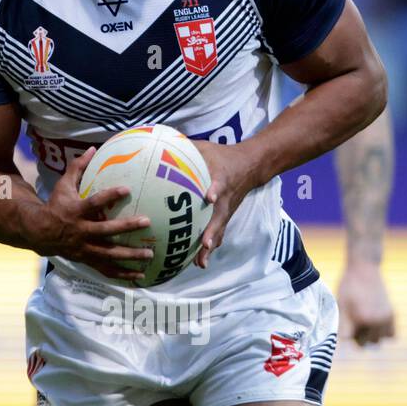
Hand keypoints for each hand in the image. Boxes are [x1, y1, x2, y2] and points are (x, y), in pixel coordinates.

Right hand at [33, 147, 153, 281]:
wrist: (40, 233)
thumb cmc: (56, 205)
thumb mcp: (63, 185)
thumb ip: (78, 167)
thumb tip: (93, 148)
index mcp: (76, 212)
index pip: (94, 203)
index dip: (110, 196)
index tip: (127, 189)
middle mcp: (81, 232)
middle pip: (105, 231)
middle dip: (126, 227)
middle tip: (146, 222)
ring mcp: (84, 248)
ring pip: (109, 254)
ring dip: (130, 255)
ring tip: (149, 254)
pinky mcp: (87, 260)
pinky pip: (107, 270)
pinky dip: (123, 275)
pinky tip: (140, 276)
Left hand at [192, 141, 255, 269]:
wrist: (250, 165)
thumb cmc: (222, 155)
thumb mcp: (204, 147)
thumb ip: (183, 147)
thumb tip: (156, 143)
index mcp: (221, 178)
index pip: (219, 184)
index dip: (215, 190)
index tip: (210, 196)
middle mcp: (225, 198)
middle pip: (220, 216)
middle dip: (213, 231)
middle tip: (205, 244)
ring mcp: (226, 210)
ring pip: (219, 230)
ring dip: (210, 245)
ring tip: (201, 262)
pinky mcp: (225, 217)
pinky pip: (217, 233)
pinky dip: (210, 247)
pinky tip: (200, 262)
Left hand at [336, 261, 395, 345]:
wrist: (364, 268)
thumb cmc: (348, 286)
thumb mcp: (340, 305)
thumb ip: (342, 326)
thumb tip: (345, 343)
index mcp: (361, 320)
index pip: (351, 341)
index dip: (345, 334)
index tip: (344, 323)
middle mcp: (376, 321)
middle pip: (364, 344)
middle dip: (356, 337)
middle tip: (352, 321)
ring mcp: (386, 318)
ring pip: (377, 342)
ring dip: (370, 337)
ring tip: (364, 323)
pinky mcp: (392, 314)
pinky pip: (391, 335)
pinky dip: (383, 333)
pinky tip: (375, 323)